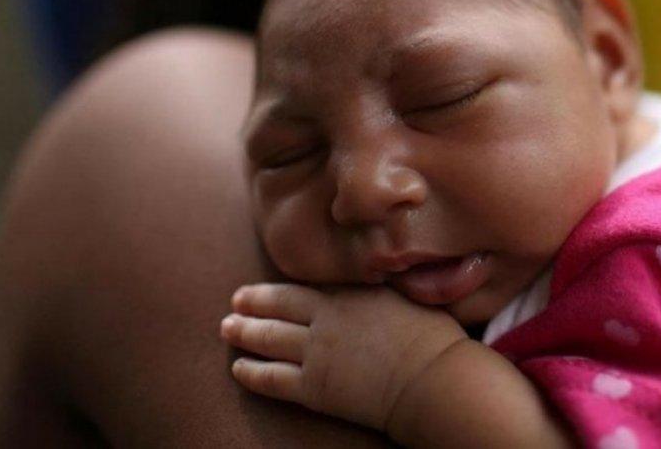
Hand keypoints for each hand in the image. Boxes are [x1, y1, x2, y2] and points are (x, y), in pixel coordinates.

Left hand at [220, 283, 465, 430]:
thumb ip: (385, 286)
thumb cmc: (432, 338)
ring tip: (228, 328)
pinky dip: (251, 372)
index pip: (303, 287)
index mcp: (349, 295)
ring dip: (244, 332)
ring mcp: (317, 353)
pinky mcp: (314, 388)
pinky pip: (272, 378)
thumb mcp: (409, 297)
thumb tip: (383, 271)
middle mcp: (326, 319)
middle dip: (252, 303)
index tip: (260, 288)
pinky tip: (239, 368)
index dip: (277, 289)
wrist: (432, 378)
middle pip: (278, 307)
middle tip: (235, 302)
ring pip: (268, 338)